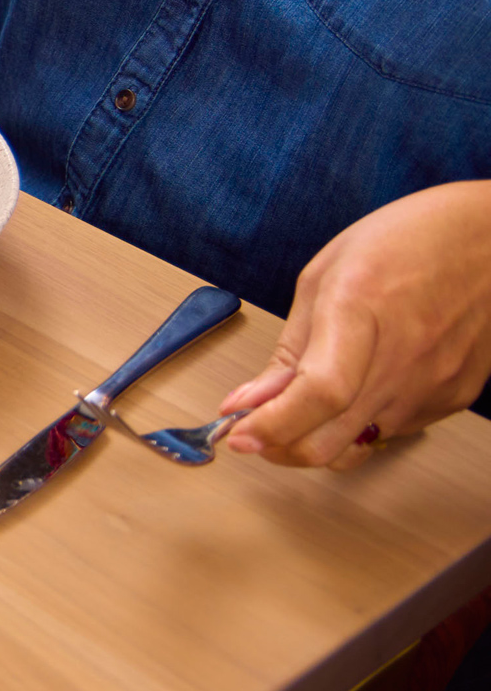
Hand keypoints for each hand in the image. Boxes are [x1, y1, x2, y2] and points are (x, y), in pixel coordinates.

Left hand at [220, 181, 490, 469]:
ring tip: (302, 406)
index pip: (317, 394)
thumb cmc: (407, 243)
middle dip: (279, 447)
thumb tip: (248, 401)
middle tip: (253, 431)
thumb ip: (288, 350)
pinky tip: (357, 388)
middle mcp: (402, 359)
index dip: (272, 426)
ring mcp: (433, 384)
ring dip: (318, 437)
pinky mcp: (453, 399)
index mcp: (359, 312)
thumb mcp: (325, 278)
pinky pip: (391, 431)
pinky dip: (360, 423)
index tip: (238, 435)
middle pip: (330, 441)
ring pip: (358, 446)